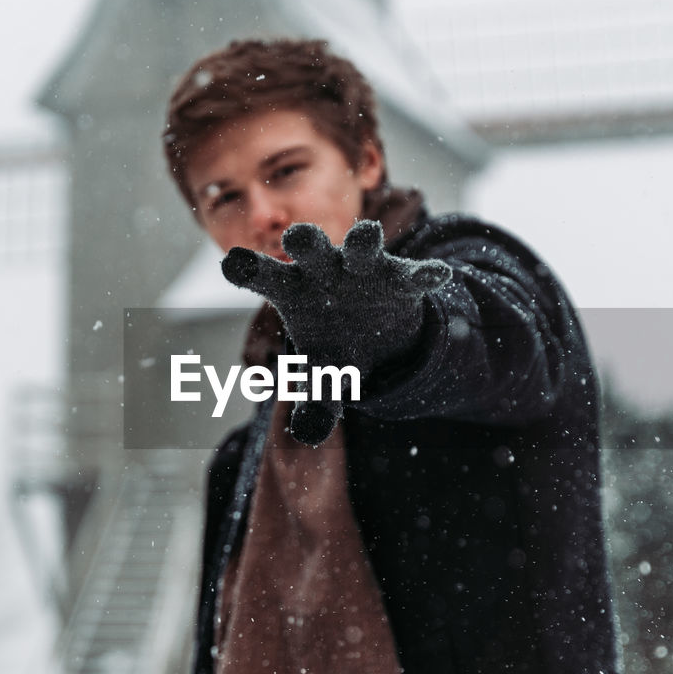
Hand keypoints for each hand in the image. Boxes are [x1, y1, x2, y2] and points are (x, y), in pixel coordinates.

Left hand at [221, 220, 451, 444]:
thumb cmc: (332, 346)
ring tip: (367, 237)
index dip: (248, 268)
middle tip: (296, 239)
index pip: (261, 274)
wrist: (375, 334)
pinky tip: (437, 276)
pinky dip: (426, 274)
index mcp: (291, 289)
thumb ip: (314, 405)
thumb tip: (308, 436)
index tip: (234, 265)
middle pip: (309, 246)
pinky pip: (415, 274)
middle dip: (305, 240)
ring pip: (362, 246)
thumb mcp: (321, 377)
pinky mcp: (400, 277)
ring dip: (363, 241)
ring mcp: (363, 269)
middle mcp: (323, 269)